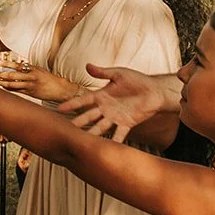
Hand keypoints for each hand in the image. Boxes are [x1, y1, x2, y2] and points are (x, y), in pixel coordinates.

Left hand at [0, 64, 76, 103]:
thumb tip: (15, 68)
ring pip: (14, 84)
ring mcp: (31, 85)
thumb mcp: (39, 70)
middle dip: (2, 75)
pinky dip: (9, 89)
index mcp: (33, 68)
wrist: (60, 88)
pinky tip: (4, 88)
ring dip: (3, 83)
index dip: (5, 63)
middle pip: (13, 75)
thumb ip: (28, 69)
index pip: (16, 65)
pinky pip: (17, 91)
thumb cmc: (48, 79)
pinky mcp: (31, 93)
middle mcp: (31, 76)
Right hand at [57, 65, 171, 142]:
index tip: (59, 109)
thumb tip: (87, 65)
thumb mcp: (119, 73)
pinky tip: (108, 149)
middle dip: (78, 122)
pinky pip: (119, 134)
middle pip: (89, 116)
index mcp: (102, 95)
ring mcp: (115, 117)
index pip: (83, 100)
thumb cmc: (137, 80)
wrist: (155, 91)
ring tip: (82, 141)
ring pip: (100, 127)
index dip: (72, 104)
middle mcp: (106, 108)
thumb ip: (103, 72)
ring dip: (92, 133)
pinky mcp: (126, 123)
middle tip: (66, 129)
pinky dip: (114, 141)